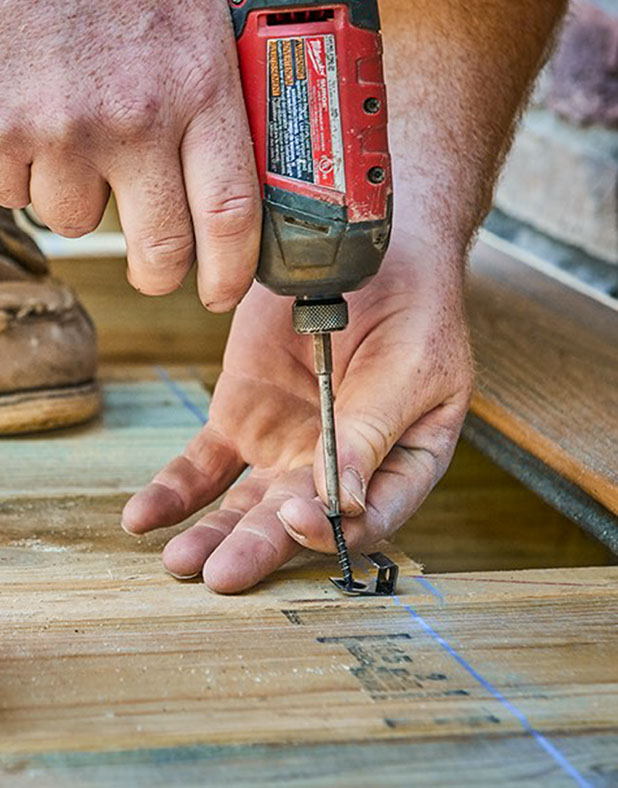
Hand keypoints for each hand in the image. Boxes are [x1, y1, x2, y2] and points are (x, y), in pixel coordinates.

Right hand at [0, 0, 258, 308]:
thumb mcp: (207, 11)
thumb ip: (233, 88)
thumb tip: (265, 150)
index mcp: (201, 88)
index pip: (231, 214)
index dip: (231, 271)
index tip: (224, 291)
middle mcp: (136, 117)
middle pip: (159, 247)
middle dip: (160, 274)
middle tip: (159, 270)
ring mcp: (64, 127)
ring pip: (77, 218)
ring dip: (83, 198)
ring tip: (83, 140)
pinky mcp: (2, 129)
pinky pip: (18, 190)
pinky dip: (27, 172)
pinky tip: (39, 120)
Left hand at [122, 227, 472, 591]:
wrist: (371, 248)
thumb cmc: (413, 306)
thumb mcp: (409, 366)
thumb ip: (372, 432)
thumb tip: (342, 504)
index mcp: (399, 462)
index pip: (370, 515)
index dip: (333, 528)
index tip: (297, 519)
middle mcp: (340, 466)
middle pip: (298, 519)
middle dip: (259, 548)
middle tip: (222, 574)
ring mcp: (286, 444)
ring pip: (246, 504)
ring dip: (213, 533)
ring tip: (180, 560)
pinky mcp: (242, 416)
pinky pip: (204, 464)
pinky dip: (176, 490)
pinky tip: (147, 517)